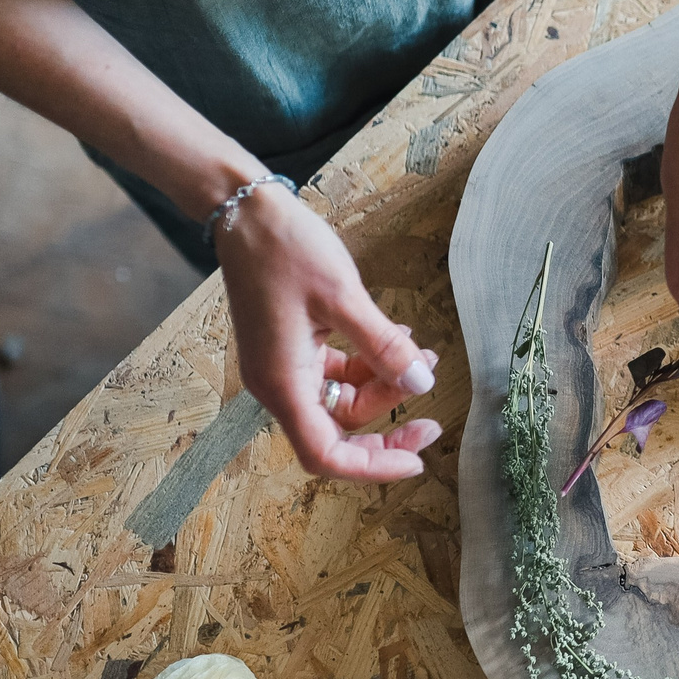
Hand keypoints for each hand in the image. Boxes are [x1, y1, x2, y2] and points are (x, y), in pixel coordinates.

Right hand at [216, 185, 441, 480]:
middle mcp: (278, 383)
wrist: (245, 211)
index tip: (418, 461)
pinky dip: (367, 362)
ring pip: (342, 399)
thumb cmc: (286, 250)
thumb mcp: (343, 297)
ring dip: (383, 383)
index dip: (372, 467)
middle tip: (433, 416)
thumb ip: (382, 347)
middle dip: (388, 423)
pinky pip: (335, 372)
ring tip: (421, 353)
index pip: (325, 455)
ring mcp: (283, 365)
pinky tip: (396, 336)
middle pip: (337, 430)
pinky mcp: (291, 346)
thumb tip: (420, 385)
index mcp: (282, 383)